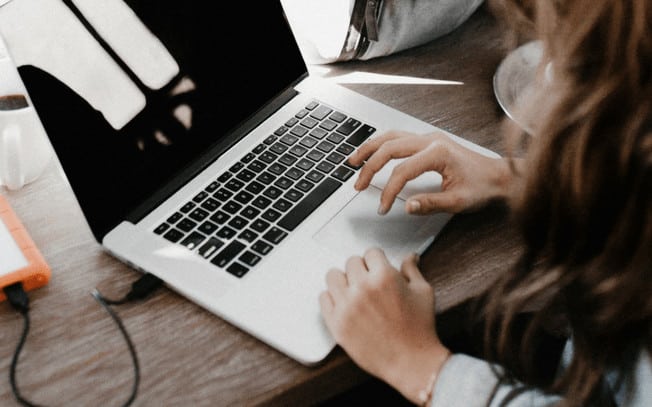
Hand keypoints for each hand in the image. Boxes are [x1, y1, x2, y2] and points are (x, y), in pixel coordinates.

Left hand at [319, 248, 450, 403]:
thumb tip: (410, 257)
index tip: (378, 268)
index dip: (377, 260)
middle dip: (362, 269)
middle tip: (369, 282)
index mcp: (384, 277)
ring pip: (333, 276)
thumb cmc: (419, 329)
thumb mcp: (423, 293)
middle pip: (351, 262)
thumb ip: (412, 270)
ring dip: (344, 281)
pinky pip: (323, 298)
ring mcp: (346, 306)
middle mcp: (362, 288)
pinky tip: (344, 304)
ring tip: (354, 291)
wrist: (411, 362)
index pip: (371, 252)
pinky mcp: (336, 323)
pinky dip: (332, 298)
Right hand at [348, 130, 516, 214]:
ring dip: (370, 148)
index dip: (388, 191)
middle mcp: (431, 140)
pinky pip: (398, 137)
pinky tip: (372, 152)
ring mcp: (429, 137)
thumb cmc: (483, 187)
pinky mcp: (428, 140)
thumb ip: (431, 204)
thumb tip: (407, 206)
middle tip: (358, 185)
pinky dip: (381, 144)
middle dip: (370, 167)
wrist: (500, 175)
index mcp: (438, 153)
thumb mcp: (458, 202)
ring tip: (353, 161)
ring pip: (391, 136)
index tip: (383, 207)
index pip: (402, 171)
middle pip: (389, 148)